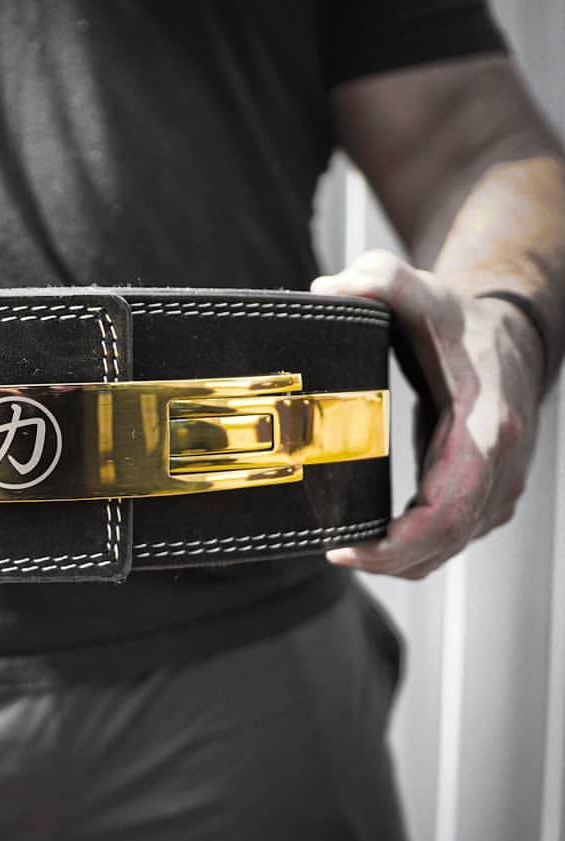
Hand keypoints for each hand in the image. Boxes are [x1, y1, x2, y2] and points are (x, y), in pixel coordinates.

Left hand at [311, 249, 544, 579]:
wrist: (509, 335)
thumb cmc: (460, 323)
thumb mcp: (422, 291)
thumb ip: (380, 279)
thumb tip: (331, 287)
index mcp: (487, 426)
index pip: (452, 506)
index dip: (402, 539)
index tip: (352, 549)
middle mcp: (501, 464)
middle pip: (448, 538)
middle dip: (392, 560)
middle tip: (339, 556)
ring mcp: (499, 484)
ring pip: (452, 545)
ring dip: (402, 562)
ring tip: (349, 555)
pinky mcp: (487, 493)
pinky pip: (452, 537)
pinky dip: (416, 551)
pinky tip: (376, 547)